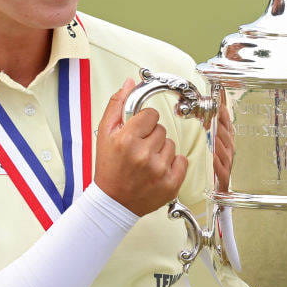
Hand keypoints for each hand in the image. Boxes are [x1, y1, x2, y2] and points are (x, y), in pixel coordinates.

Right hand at [94, 79, 187, 215]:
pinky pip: (182, 160)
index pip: (151, 115)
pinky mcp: (170, 183)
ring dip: (161, 151)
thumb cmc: (109, 168)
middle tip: (139, 150)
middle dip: (152, 137)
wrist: (113, 202)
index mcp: (127, 139)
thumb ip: (117, 105)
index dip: (144, 122)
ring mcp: (159, 170)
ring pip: (172, 144)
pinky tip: (158, 170)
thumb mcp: (105, 134)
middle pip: (162, 129)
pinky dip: (173, 164)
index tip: (138, 132)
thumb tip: (129, 83)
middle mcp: (144, 154)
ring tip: (147, 162)